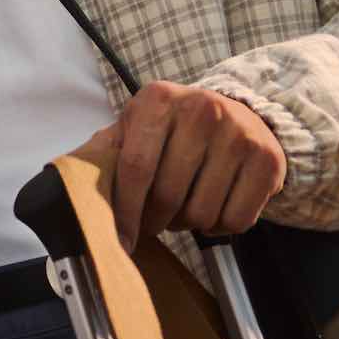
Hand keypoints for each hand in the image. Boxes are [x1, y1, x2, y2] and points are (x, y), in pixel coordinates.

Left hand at [74, 82, 286, 249]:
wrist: (241, 112)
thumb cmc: (176, 126)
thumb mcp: (139, 124)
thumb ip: (108, 149)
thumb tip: (71, 184)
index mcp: (159, 99)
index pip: (135, 166)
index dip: (125, 210)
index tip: (121, 238)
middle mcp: (202, 110)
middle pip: (167, 194)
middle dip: (155, 221)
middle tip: (154, 222)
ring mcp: (239, 135)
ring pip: (200, 212)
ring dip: (187, 224)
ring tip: (183, 208)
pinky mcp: (267, 161)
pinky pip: (236, 220)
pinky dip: (219, 228)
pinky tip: (213, 208)